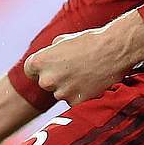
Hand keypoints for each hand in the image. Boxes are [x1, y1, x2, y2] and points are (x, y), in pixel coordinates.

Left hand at [24, 9, 143, 104]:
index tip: (50, 67)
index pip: (29, 71)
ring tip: (86, 73)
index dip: (39, 68)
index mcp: (39, 63)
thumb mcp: (62, 41)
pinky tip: (91, 83)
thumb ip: (49, 54)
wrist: (114, 51)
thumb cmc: (88, 42)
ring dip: (70, 87)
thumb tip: (46, 62)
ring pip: (61, 93)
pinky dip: (81, 95)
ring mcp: (61, 94)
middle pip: (46, 83)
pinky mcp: (76, 103)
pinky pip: (74, 101)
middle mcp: (46, 80)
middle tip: (74, 68)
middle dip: (56, 78)